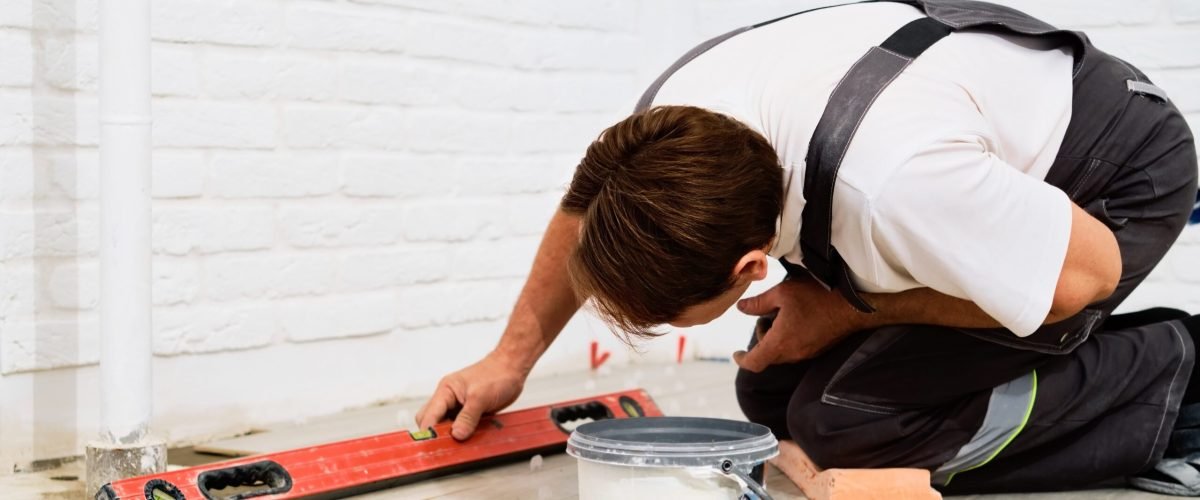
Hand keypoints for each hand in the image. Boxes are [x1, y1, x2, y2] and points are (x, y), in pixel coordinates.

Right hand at [415, 353, 527, 439]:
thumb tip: (457, 434)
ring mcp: (459, 407)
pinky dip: (464, 434)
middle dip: (437, 435)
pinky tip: (470, 440)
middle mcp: (449, 399)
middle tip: (446, 447)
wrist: (511, 369)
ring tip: (459, 445)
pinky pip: (461, 427)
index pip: (429, 415)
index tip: (432, 445)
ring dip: (451, 436)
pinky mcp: (470, 413)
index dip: (428, 431)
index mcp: (446, 391)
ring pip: (446, 426)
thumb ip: (468, 417)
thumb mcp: (480, 397)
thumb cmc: (496, 374)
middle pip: (432, 422)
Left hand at [732, 277, 866, 372]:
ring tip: (783, 314)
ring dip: (776, 338)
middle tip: (767, 316)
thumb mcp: (782, 293)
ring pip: (782, 353)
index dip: (742, 360)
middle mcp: (793, 354)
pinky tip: (797, 318)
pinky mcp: (817, 349)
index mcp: (780, 343)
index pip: (754, 363)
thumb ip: (758, 303)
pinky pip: (796, 349)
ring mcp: (806, 353)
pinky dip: (789, 338)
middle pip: (767, 356)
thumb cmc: (817, 297)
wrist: (853, 305)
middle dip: (761, 339)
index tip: (736, 354)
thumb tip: (741, 308)